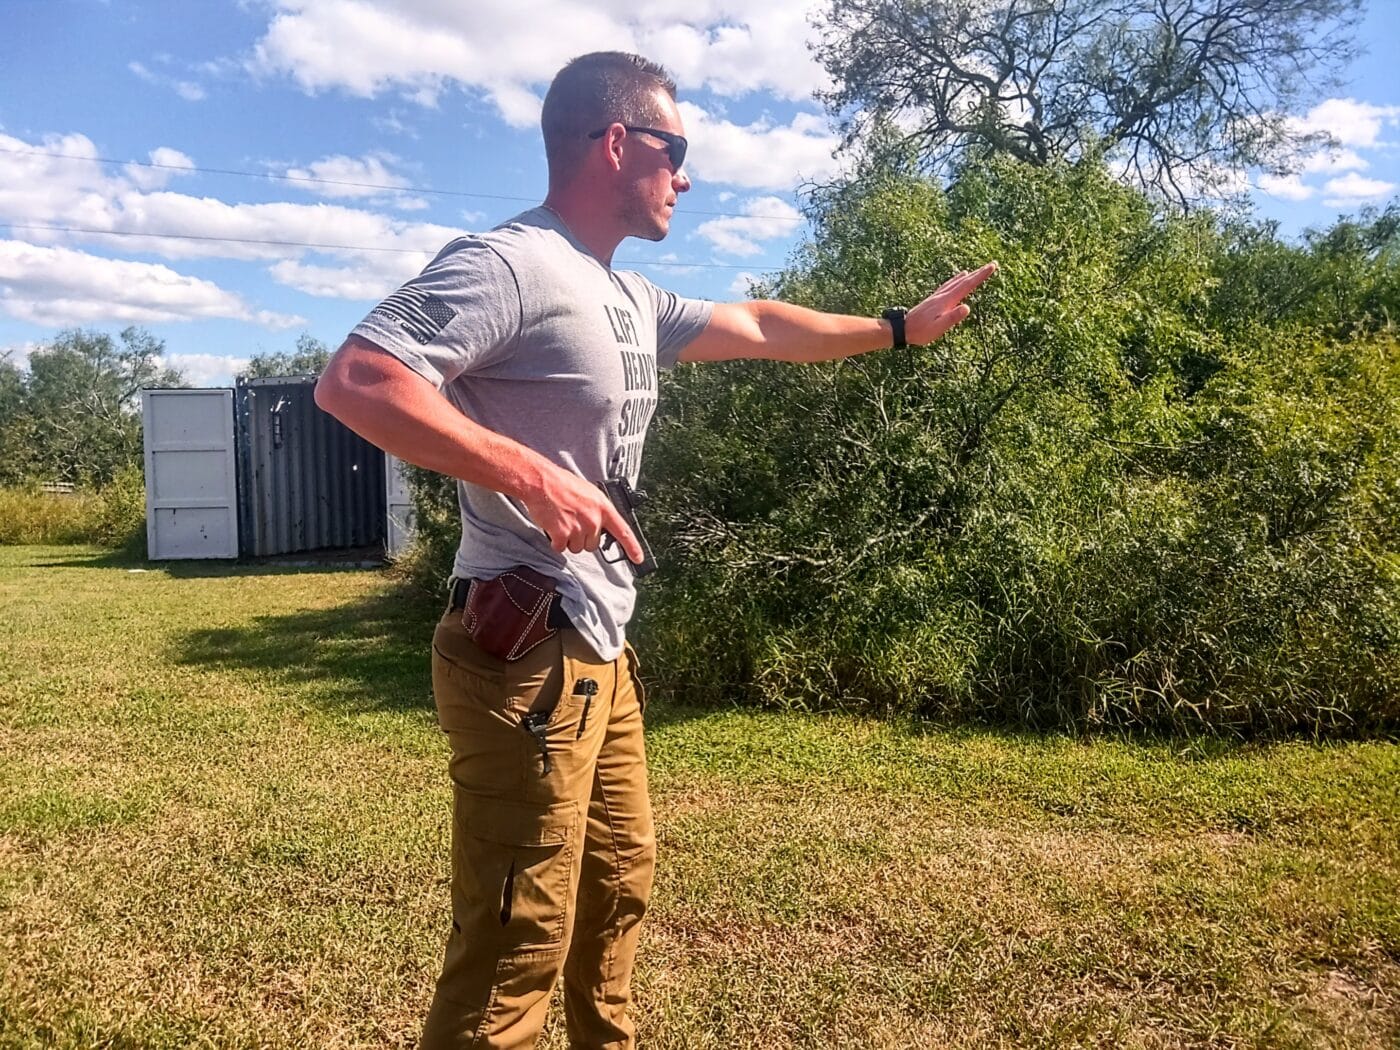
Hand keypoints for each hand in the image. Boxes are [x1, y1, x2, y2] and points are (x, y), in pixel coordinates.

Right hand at [520, 464, 643, 562]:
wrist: (541, 482)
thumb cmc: (562, 484)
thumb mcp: (589, 493)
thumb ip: (597, 510)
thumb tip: (599, 525)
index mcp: (603, 507)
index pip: (623, 531)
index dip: (632, 547)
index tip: (638, 558)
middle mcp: (593, 519)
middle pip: (592, 545)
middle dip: (582, 538)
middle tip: (572, 521)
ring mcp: (578, 527)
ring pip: (576, 548)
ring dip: (568, 539)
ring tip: (561, 520)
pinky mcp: (562, 534)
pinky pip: (561, 548)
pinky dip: (555, 541)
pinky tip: (553, 526)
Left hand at [905, 262, 998, 344]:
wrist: (903, 328)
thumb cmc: (921, 331)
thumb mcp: (938, 328)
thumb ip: (952, 318)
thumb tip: (967, 307)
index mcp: (947, 300)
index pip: (968, 285)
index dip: (981, 276)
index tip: (992, 267)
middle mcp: (943, 295)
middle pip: (964, 281)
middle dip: (978, 273)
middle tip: (992, 264)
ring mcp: (938, 296)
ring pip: (956, 282)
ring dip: (968, 275)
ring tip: (976, 270)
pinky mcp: (934, 299)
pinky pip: (949, 285)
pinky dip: (956, 279)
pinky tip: (957, 278)